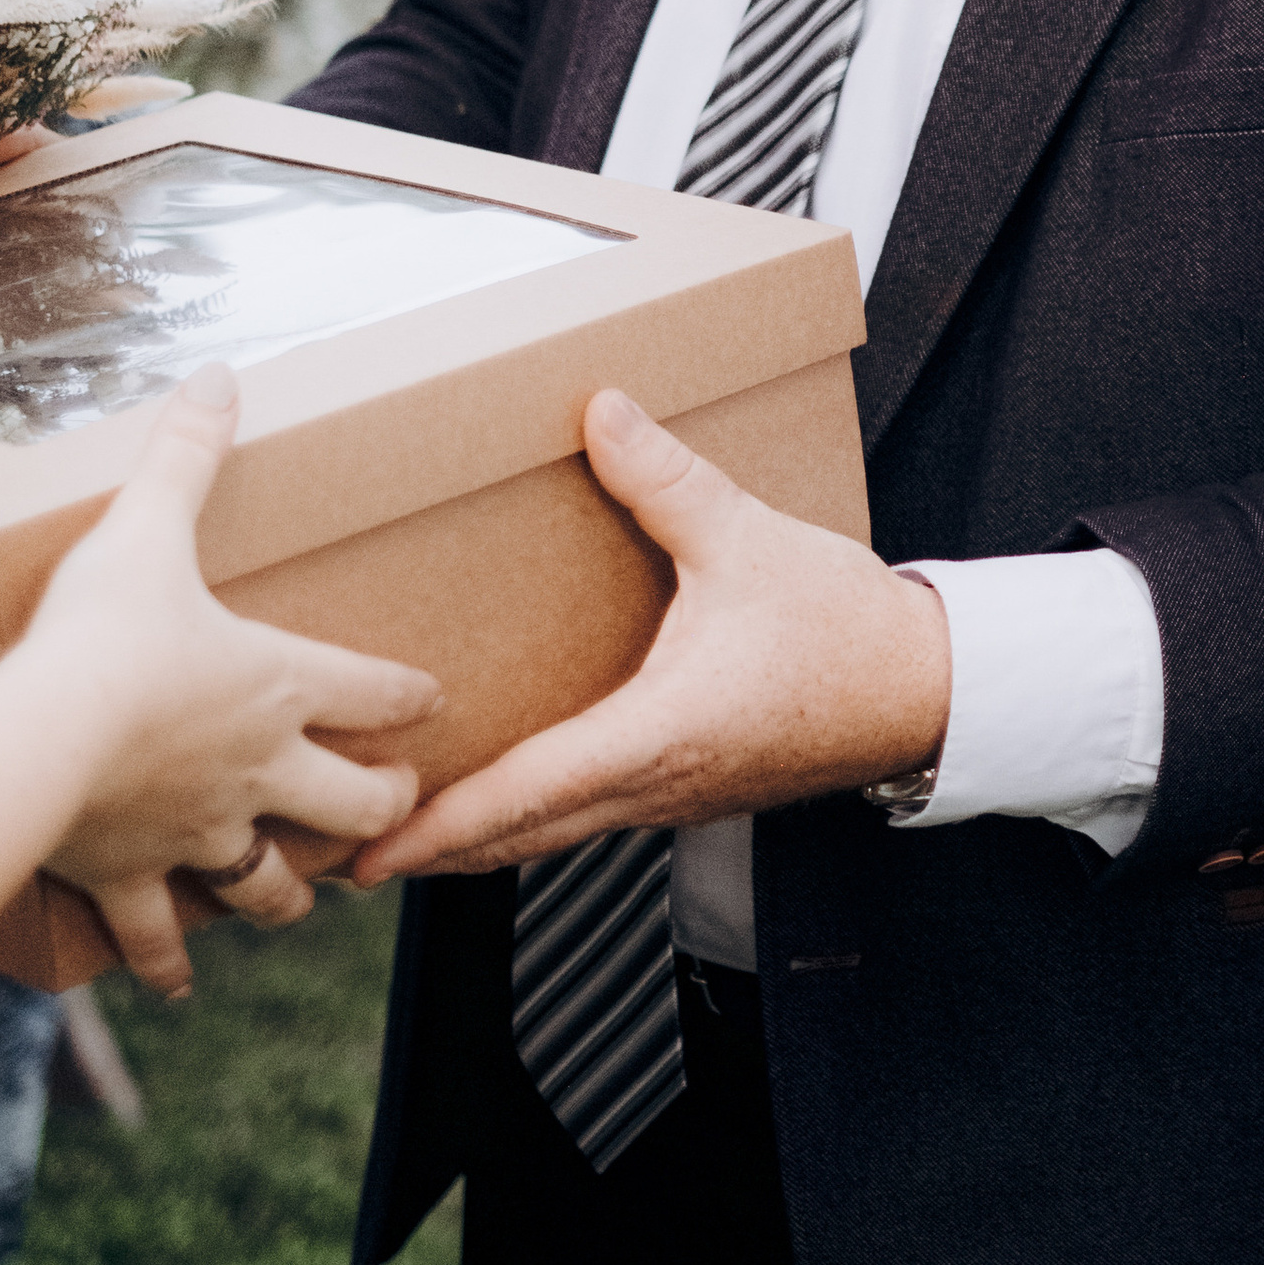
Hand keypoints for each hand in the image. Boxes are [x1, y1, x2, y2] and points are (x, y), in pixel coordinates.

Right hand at [22, 365, 440, 994]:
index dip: (409, 695)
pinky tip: (177, 985)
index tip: (433, 700)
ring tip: (302, 899)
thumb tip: (217, 376)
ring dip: (290, 893)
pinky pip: (158, 935)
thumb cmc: (104, 633)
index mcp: (280, 683)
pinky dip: (167, 964)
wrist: (41, 739)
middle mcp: (258, 768)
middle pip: (353, 806)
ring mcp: (199, 831)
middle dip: (381, 810)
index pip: (376, 690)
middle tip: (394, 808)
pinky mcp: (132, 875)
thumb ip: (186, 454)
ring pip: (269, 884)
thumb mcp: (148, 526)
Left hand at [353, 390, 951, 881]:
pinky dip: (526, 818)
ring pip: (549, 834)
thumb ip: (667, 481)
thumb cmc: (845, 630)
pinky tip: (505, 788)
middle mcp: (653, 785)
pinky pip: (586, 817)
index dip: (437, 827)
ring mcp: (671, 798)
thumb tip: (602, 413)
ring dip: (473, 839)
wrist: (924, 690)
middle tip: (339, 848)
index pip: (523, 795)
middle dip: (426, 849)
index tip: (365, 850)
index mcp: (656, 735)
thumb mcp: (750, 539)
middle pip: (515, 838)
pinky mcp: (688, 789)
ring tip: (401, 825)